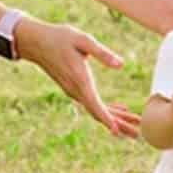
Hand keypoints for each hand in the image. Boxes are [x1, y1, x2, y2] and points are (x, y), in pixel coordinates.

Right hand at [15, 17, 135, 137]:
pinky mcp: (74, 88)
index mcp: (79, 79)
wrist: (35, 42)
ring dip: (116, 119)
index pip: (94, 104)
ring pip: (96, 110)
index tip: (117, 131)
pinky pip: (92, 104)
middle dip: (118, 124)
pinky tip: (121, 110)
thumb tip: (121, 65)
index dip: (106, 118)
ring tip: (135, 126)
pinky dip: (107, 110)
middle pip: (98, 113)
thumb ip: (102, 53)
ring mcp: (74, 91)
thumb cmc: (60, 38)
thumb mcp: (83, 40)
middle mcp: (75, 90)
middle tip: (137, 135)